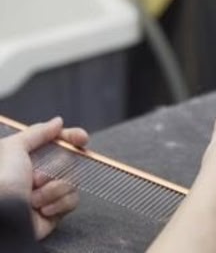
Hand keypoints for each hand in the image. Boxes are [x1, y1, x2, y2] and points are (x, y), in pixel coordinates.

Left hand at [0, 117, 88, 238]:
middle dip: (56, 169)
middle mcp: (39, 173)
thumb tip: (58, 122)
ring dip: (54, 189)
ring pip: (73, 180)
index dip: (72, 137)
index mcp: (27, 157)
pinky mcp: (56, 210)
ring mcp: (48, 192)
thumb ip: (37, 132)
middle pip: (69, 160)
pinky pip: (73, 200)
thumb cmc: (2, 183)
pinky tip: (42, 210)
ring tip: (34, 199)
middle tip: (35, 179)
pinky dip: (59, 204)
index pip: (57, 141)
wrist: (4, 218)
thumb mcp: (13, 148)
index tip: (82, 138)